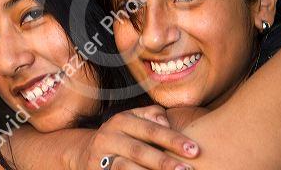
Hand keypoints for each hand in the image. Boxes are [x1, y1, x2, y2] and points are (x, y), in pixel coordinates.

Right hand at [78, 105, 198, 169]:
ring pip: (125, 168)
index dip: (173, 139)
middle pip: (139, 150)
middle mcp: (109, 136)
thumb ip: (152, 115)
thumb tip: (166, 121)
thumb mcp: (133, 119)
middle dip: (164, 162)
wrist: (85, 153)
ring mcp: (100, 156)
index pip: (151, 129)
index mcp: (122, 120)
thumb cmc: (121, 136)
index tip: (195, 150)